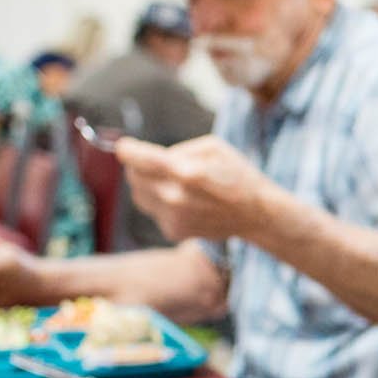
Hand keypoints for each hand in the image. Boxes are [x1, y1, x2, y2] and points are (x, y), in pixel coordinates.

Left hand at [115, 135, 273, 242]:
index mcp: (186, 172)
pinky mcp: (174, 231)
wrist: (255, 213)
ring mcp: (173, 218)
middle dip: (138, 166)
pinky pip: (153, 210)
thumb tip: (151, 158)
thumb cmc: (236, 174)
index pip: (142, 160)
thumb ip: (179, 150)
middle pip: (134, 178)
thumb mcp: (213, 147)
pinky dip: (161, 202)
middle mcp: (175, 198)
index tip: (122, 147)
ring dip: (148, 184)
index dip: (128, 151)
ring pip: (139, 195)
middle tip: (152, 161)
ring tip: (174, 181)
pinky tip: (185, 200)